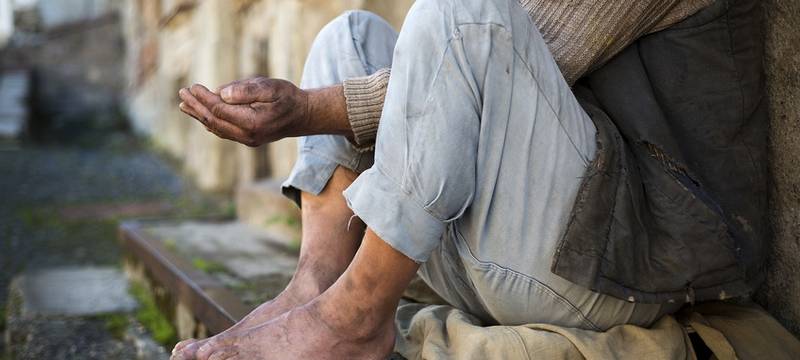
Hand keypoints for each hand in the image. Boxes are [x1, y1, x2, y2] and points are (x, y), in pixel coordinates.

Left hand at [178, 77, 309, 146]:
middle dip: (196, 107)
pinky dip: (210, 122)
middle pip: (214, 121)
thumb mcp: (271, 87)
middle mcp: (248, 135)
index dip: (203, 98)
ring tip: (184, 105)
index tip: (193, 86)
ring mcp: (247, 140)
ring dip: (199, 116)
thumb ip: (247, 90)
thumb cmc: (288, 97)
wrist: (304, 116)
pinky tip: (202, 116)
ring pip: (216, 128)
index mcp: (252, 122)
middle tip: (181, 94)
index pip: (219, 110)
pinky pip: (224, 131)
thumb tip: (221, 93)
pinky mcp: (248, 139)